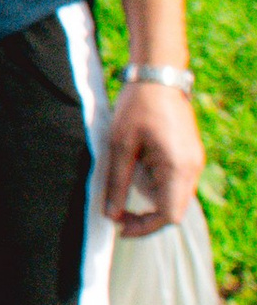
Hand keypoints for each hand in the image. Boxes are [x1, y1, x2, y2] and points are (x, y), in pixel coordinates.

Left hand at [103, 79, 202, 234]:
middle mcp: (192, 170)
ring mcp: (194, 163)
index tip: (120, 226)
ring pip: (174, 197)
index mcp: (178, 169)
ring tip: (124, 183)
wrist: (158, 77)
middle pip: (173, 209)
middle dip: (145, 216)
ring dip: (149, 199)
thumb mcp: (120, 144)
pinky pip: (175, 182)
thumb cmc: (137, 107)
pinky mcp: (189, 156)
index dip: (144, 227)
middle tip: (115, 212)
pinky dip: (155, 185)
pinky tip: (136, 170)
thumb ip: (117, 181)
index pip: (169, 216)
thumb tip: (111, 214)